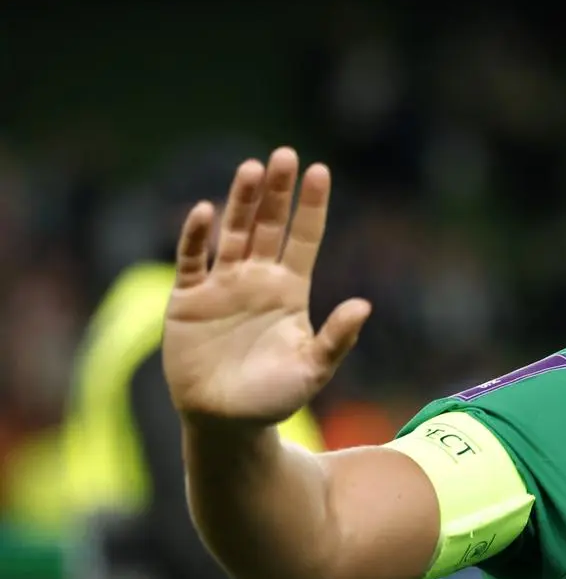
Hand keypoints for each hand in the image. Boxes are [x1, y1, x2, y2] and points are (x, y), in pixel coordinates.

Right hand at [162, 147, 370, 425]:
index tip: (321, 170)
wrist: (227, 423)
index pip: (304, 237)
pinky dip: (197, 238)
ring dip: (240, 201)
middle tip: (284, 155)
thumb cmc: (275, 397)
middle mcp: (257, 279)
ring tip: (251, 168)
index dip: (311, 205)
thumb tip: (365, 306)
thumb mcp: (313, 369)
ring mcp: (222, 286)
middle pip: (267, 225)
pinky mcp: (188, 300)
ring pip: (232, 234)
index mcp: (290, 290)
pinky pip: (192, 262)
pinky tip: (206, 212)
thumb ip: (337, 338)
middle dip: (275, 192)